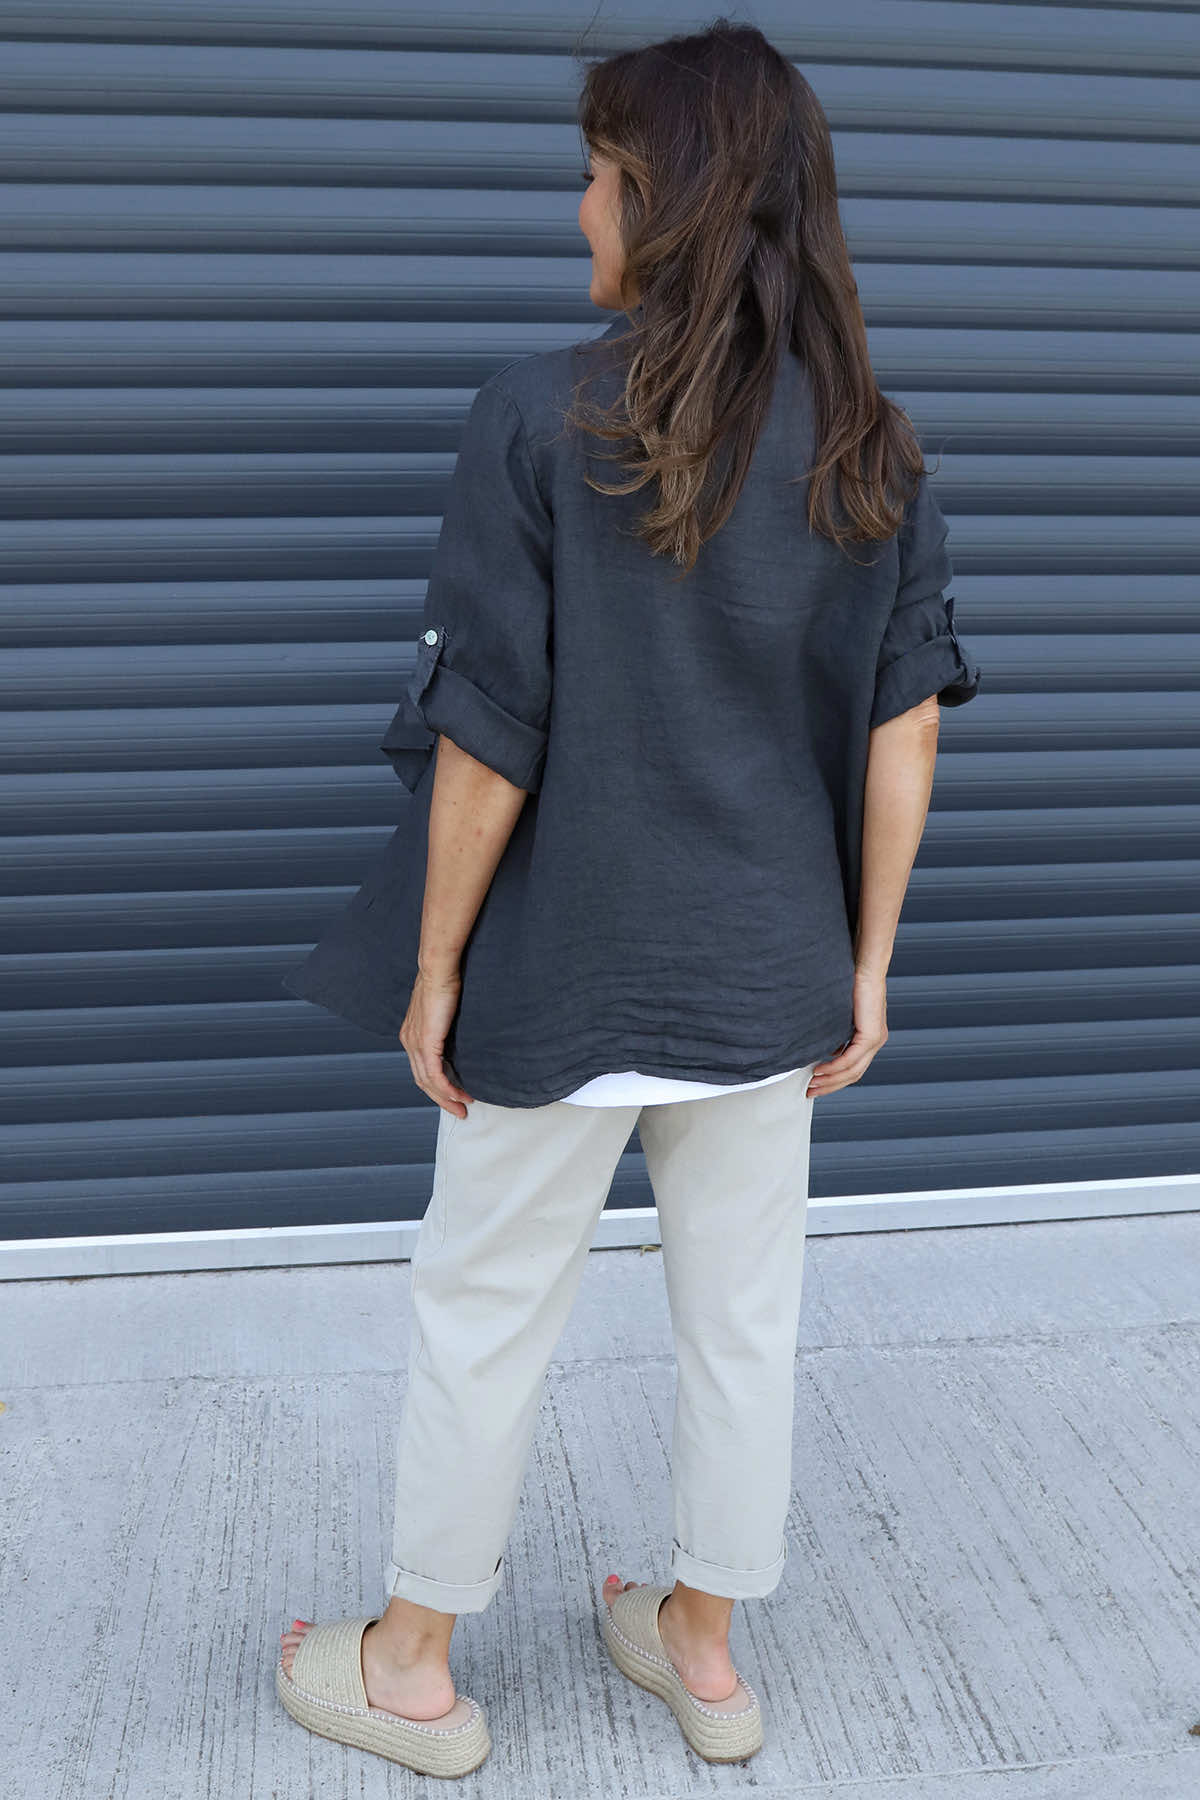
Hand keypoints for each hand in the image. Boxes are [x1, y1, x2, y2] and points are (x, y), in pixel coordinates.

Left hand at [398, 968, 475, 1117]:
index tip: (454, 1095)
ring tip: (464, 1105)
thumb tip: (462, 1032)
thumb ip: (447, 1023)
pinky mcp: (425, 1043)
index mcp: (411, 1034)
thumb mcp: (444, 1008)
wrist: (439, 969)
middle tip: (460, 1109)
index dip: (437, 1085)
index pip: (421, 1068)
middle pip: (423, 1081)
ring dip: (446, 1097)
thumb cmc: (445, 981)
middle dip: (442, 1099)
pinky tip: (459, 1095)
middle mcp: (409, 1041)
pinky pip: (434, 1075)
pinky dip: (447, 1089)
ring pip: (428, 1082)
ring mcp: (415, 1043)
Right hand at [805, 966, 887, 1097]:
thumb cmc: (850, 983)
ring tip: (811, 1084)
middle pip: (853, 1075)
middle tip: (810, 1092)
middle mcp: (875, 1042)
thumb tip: (827, 1049)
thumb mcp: (842, 1013)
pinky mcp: (871, 1035)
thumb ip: (837, 1032)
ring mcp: (875, 1040)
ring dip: (830, 1080)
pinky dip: (834, 1067)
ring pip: (852, 1071)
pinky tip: (819, 1070)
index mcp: (870, 1037)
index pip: (853, 1068)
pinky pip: (850, 1059)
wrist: (865, 966)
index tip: (815, 1085)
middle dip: (830, 1086)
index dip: (834, 1080)